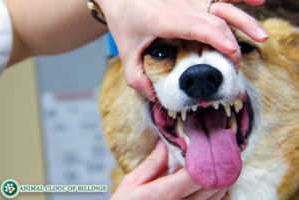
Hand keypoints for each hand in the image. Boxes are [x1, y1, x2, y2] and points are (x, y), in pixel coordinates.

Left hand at [96, 0, 267, 100]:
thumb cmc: (124, 22)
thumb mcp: (126, 53)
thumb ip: (137, 78)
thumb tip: (156, 98)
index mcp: (166, 19)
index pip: (199, 27)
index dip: (218, 40)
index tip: (231, 55)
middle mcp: (182, 5)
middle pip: (216, 22)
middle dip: (231, 45)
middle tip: (235, 68)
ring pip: (223, 7)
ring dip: (244, 21)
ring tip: (262, 37)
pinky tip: (258, 0)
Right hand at [111, 140, 227, 199]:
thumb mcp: (132, 183)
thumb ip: (152, 164)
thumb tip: (166, 143)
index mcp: (165, 195)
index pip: (195, 174)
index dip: (203, 158)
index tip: (203, 143)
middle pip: (212, 185)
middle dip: (216, 165)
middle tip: (216, 148)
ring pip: (219, 197)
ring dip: (220, 179)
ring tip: (215, 163)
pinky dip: (219, 195)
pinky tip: (212, 185)